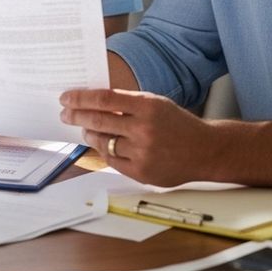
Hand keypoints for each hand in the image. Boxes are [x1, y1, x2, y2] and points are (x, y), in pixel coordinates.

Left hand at [59, 87, 212, 185]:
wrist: (206, 151)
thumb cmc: (177, 124)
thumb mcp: (155, 103)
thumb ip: (127, 103)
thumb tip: (91, 102)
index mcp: (147, 106)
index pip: (104, 99)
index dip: (80, 98)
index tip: (66, 97)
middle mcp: (144, 129)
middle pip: (98, 120)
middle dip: (76, 116)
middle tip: (65, 113)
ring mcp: (142, 153)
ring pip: (103, 142)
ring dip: (89, 134)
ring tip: (84, 129)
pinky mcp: (142, 172)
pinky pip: (112, 160)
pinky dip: (104, 151)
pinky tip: (101, 145)